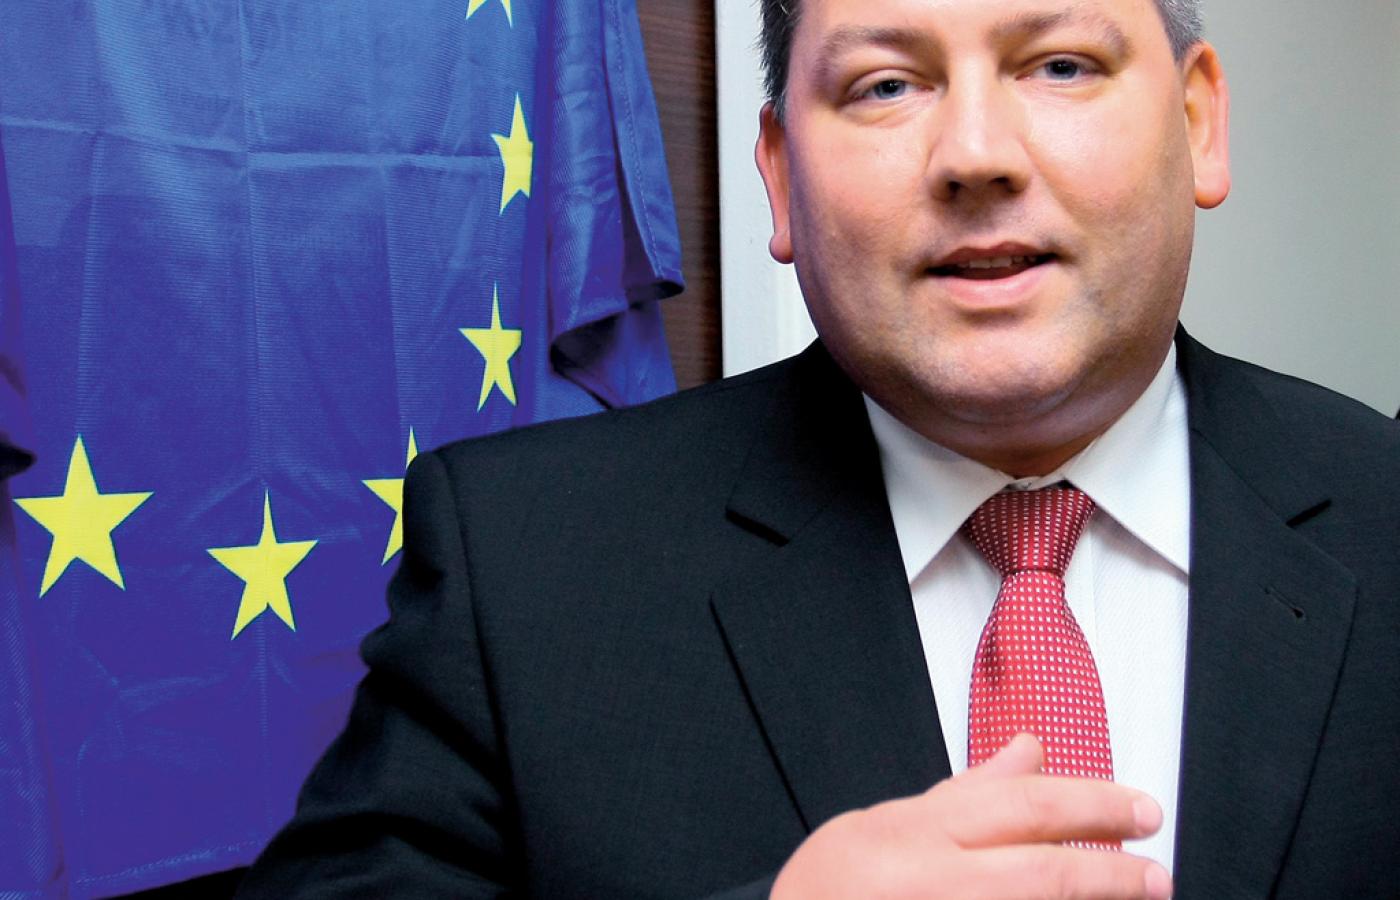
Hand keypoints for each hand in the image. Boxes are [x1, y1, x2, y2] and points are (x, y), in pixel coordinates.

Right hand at [770, 733, 1172, 898]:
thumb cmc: (831, 887)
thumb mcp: (886, 822)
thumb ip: (964, 793)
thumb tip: (1030, 751)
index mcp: (917, 832)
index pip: (1021, 807)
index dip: (1092, 804)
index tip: (1140, 809)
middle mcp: (934, 882)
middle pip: (1043, 871)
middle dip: (1112, 870)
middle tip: (1157, 872)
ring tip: (1137, 895)